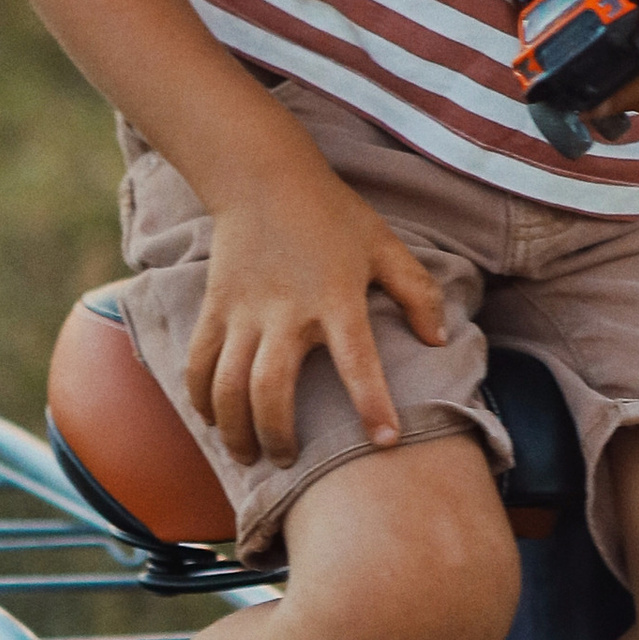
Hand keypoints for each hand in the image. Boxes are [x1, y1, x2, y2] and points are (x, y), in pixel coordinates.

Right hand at [184, 171, 446, 468]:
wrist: (264, 177)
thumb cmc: (332, 214)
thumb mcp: (385, 245)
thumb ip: (418, 292)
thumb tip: (440, 341)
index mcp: (336, 297)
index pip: (358, 360)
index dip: (373, 403)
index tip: (386, 441)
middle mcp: (286, 311)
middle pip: (271, 390)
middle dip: (277, 436)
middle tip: (287, 462)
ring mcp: (244, 312)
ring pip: (227, 387)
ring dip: (235, 430)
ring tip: (249, 456)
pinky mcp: (215, 308)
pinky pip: (199, 364)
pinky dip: (199, 399)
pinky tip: (212, 421)